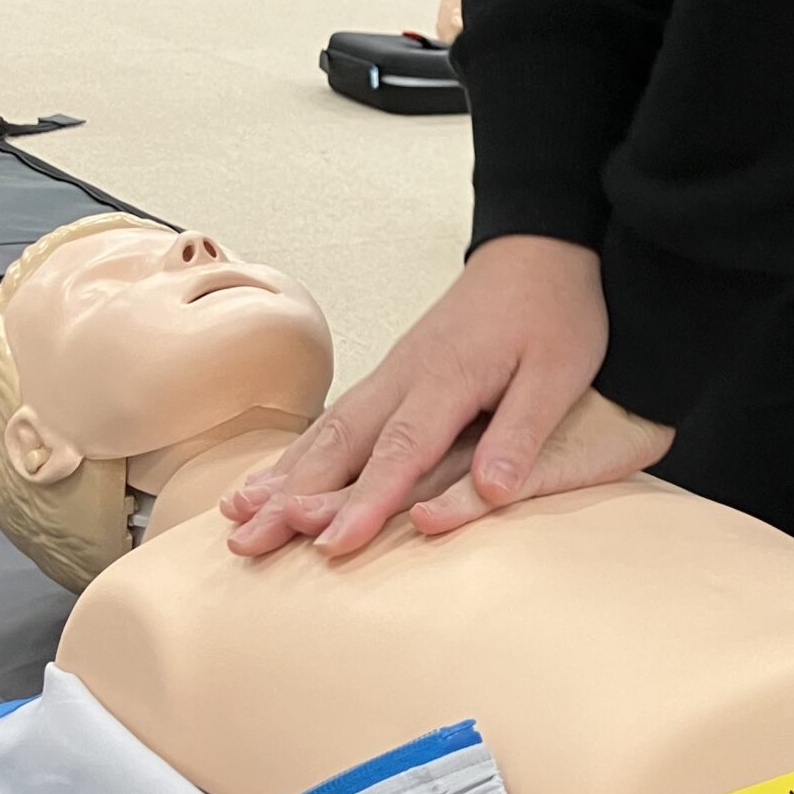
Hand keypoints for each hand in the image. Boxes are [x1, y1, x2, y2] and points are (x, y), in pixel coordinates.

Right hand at [221, 236, 675, 557]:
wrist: (539, 248)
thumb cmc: (556, 312)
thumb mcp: (558, 372)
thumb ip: (522, 432)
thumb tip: (493, 492)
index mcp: (447, 378)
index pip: (400, 451)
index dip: (365, 502)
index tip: (332, 545)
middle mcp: (405, 376)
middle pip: (340, 445)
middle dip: (291, 499)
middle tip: (247, 542)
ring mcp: (392, 373)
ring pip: (326, 430)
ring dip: (281, 476)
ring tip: (235, 517)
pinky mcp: (392, 375)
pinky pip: (335, 419)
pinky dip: (297, 453)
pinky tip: (272, 480)